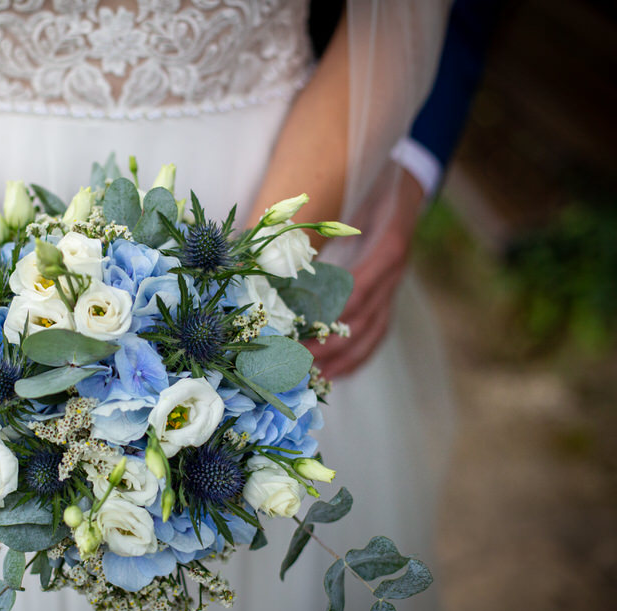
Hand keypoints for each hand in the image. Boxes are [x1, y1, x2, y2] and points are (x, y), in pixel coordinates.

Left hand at [306, 168, 424, 377]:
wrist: (406, 176)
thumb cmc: (368, 181)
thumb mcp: (346, 192)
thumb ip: (309, 220)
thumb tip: (261, 244)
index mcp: (387, 247)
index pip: (356, 292)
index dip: (326, 316)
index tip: (294, 333)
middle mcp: (393, 271)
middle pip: (362, 319)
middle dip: (327, 344)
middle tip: (292, 360)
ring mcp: (394, 285)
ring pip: (372, 332)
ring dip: (340, 357)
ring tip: (311, 377)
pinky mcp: (390, 294)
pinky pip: (378, 332)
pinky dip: (357, 356)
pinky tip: (335, 373)